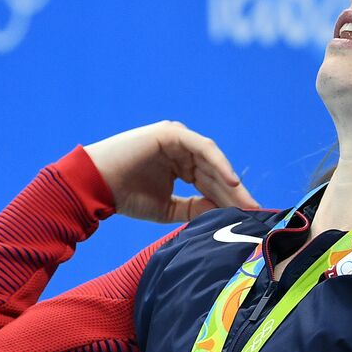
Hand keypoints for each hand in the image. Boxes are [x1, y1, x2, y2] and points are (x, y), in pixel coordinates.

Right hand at [83, 121, 259, 223]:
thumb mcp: (167, 208)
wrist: (96, 186)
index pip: (210, 183)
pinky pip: (202, 148)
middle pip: (215, 173)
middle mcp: (180, 150)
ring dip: (230, 182)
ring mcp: (176, 139)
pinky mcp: (171, 133)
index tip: (246, 218)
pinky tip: (231, 182)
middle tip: (255, 212)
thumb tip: (221, 214)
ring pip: (212, 161)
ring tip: (246, 202)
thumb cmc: (125, 197)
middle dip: (235, 194)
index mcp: (179, 165)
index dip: (228, 200)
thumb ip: (194, 209)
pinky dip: (218, 163)